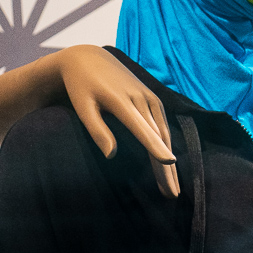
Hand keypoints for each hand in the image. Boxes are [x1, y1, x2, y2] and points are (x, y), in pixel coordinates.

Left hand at [56, 45, 179, 197]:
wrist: (89, 58)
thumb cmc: (81, 86)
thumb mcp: (83, 106)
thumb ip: (97, 130)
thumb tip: (112, 155)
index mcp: (121, 101)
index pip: (141, 129)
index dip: (155, 147)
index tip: (168, 163)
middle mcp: (140, 98)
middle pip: (157, 138)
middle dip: (165, 167)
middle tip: (171, 194)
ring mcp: (149, 97)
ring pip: (163, 134)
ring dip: (168, 161)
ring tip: (171, 188)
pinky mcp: (152, 98)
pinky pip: (162, 126)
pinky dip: (166, 146)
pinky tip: (166, 165)